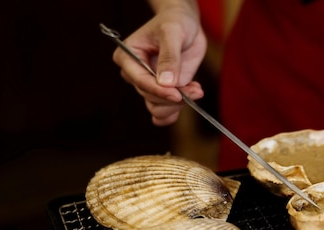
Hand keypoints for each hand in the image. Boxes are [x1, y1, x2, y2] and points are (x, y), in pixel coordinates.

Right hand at [113, 2, 206, 124]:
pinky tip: (190, 99)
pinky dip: (176, 111)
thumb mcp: (172, 33)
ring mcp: (149, 85)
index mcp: (127, 57)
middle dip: (174, 97)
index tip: (177, 94)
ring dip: (178, 106)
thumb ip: (169, 57)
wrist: (185, 25)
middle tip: (196, 90)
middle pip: (150, 97)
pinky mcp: (162, 92)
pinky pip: (163, 113)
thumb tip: (166, 83)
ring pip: (157, 108)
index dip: (159, 90)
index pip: (140, 80)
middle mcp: (134, 74)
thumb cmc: (175, 22)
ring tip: (196, 90)